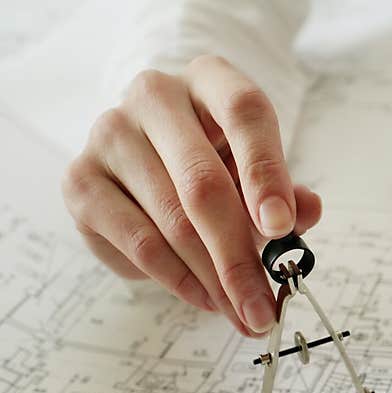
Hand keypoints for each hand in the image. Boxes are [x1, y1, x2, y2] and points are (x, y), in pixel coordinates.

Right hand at [61, 55, 321, 335]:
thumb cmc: (215, 161)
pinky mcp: (81, 180)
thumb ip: (284, 193)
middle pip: (203, 184)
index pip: (245, 114)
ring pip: (172, 223)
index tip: (282, 227)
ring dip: (214, 280)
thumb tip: (308, 212)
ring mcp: (110, 135)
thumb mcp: (256, 170)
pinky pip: (139, 243)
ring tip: (243, 312)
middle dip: (240, 257)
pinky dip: (179, 281)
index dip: (266, 173)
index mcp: (210, 80)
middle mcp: (155, 96)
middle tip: (264, 307)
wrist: (150, 157)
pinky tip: (206, 298)